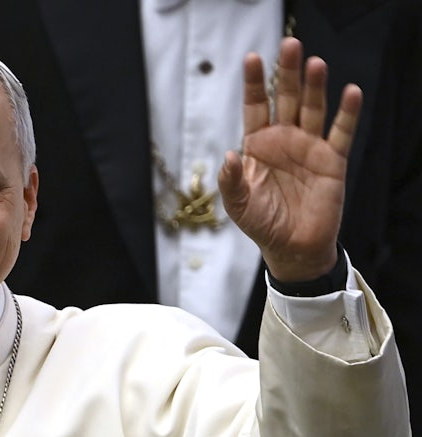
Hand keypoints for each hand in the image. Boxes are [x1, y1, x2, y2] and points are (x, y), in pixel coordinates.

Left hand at [218, 37, 361, 281]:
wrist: (292, 248)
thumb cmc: (261, 223)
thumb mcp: (238, 205)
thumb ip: (231, 182)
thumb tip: (227, 157)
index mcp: (258, 145)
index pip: (256, 106)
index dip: (255, 83)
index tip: (252, 58)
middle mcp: (284, 139)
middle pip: (287, 99)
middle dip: (287, 73)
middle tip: (289, 45)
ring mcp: (309, 147)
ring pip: (313, 109)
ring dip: (315, 86)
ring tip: (315, 63)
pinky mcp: (333, 160)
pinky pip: (341, 133)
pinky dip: (347, 113)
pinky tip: (350, 92)